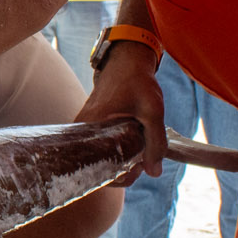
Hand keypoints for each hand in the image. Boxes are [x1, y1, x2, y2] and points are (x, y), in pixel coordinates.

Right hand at [76, 43, 167, 180]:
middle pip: (97, 167)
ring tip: (138, 153)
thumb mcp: (153, 111)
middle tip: (141, 162)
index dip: (121, 176)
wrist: (126, 61)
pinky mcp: (89, 126)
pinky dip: (115, 151)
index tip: (139, 167)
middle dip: (121, 170)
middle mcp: (82, 130)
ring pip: (99, 158)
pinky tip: (130, 146)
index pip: (98, 169)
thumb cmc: (138, 82)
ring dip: (119, 161)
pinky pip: (99, 148)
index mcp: (93, 126)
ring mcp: (84, 128)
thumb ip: (156, 143)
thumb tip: (154, 173)